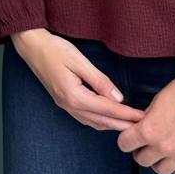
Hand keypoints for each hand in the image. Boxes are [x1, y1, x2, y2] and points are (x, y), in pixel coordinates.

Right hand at [11, 28, 144, 132]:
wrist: (31, 46)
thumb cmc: (54, 49)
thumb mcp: (79, 61)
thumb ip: (99, 80)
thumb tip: (117, 98)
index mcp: (74, 96)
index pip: (107, 109)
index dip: (126, 114)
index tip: (143, 117)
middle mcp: (69, 105)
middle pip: (102, 121)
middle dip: (123, 124)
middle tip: (142, 127)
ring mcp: (65, 105)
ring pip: (94, 122)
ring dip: (112, 125)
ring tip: (129, 125)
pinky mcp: (63, 101)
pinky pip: (85, 118)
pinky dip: (100, 121)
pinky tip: (108, 118)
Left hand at [116, 75, 174, 173]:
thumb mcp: (155, 102)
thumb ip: (145, 120)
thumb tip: (140, 128)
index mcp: (148, 130)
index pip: (124, 145)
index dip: (127, 139)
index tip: (132, 136)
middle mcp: (163, 146)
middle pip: (142, 161)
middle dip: (141, 151)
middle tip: (147, 144)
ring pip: (161, 171)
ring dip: (159, 162)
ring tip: (163, 152)